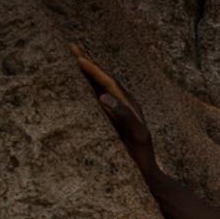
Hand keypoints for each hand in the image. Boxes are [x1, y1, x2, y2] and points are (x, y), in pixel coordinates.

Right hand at [72, 43, 156, 174]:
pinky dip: (88, 87)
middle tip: (72, 46)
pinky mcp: (112, 120)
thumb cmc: (142, 154)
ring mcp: (117, 111)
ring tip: (75, 58)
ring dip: (87, 72)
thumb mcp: (137, 134)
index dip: (94, 69)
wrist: (147, 172)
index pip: (109, 82)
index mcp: (129, 104)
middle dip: (89, 62)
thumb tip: (103, 96)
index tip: (78, 58)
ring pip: (100, 86)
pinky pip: (98, 98)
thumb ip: (124, 115)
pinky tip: (79, 84)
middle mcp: (124, 104)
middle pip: (104, 78)